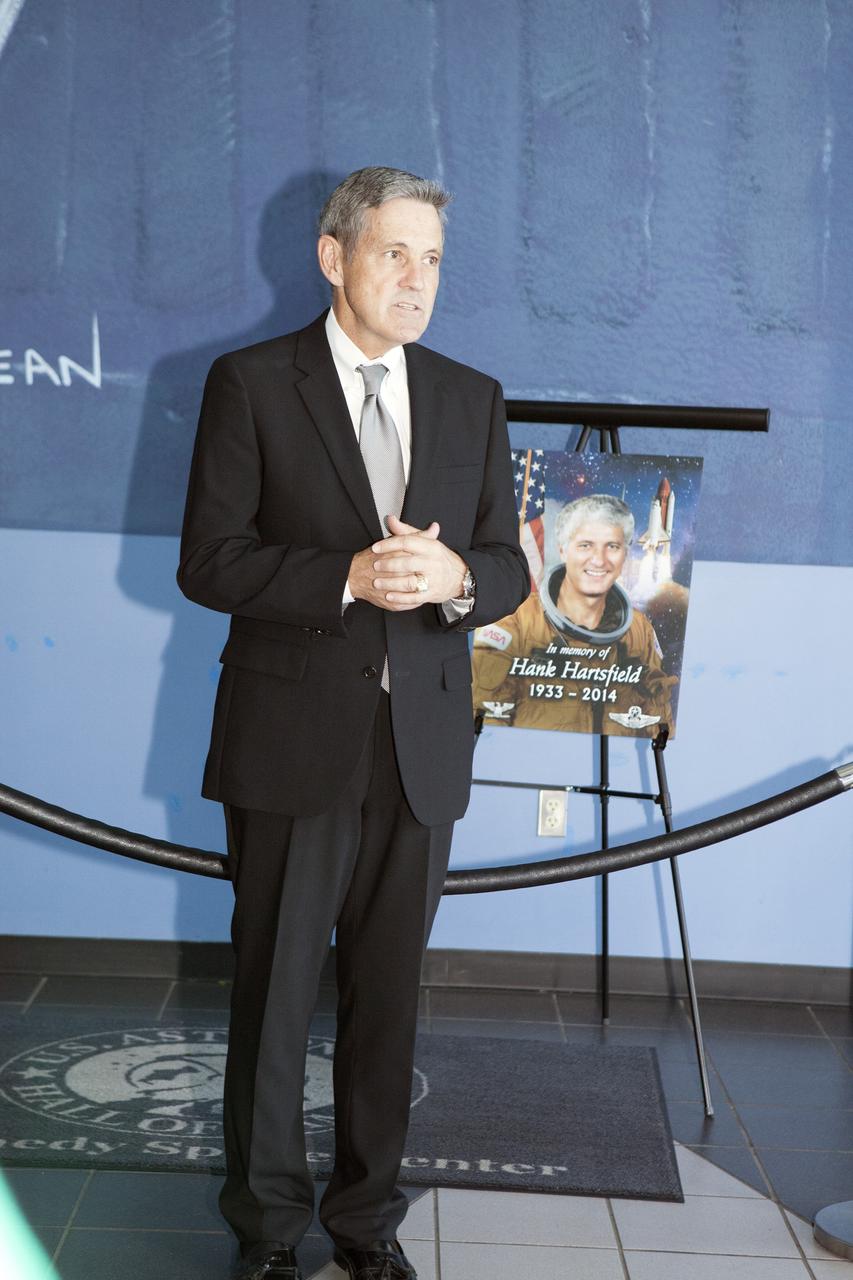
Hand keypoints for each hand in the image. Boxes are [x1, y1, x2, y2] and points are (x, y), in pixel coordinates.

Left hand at [348, 517, 466, 610]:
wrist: (459, 576)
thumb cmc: (438, 557)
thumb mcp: (426, 541)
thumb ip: (406, 531)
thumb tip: (390, 519)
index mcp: (431, 547)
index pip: (408, 542)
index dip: (389, 544)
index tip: (375, 548)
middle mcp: (433, 563)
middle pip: (408, 563)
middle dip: (389, 565)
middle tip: (375, 565)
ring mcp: (433, 580)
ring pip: (409, 582)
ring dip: (391, 583)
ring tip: (377, 582)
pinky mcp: (431, 594)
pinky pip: (414, 598)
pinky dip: (400, 598)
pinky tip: (388, 596)